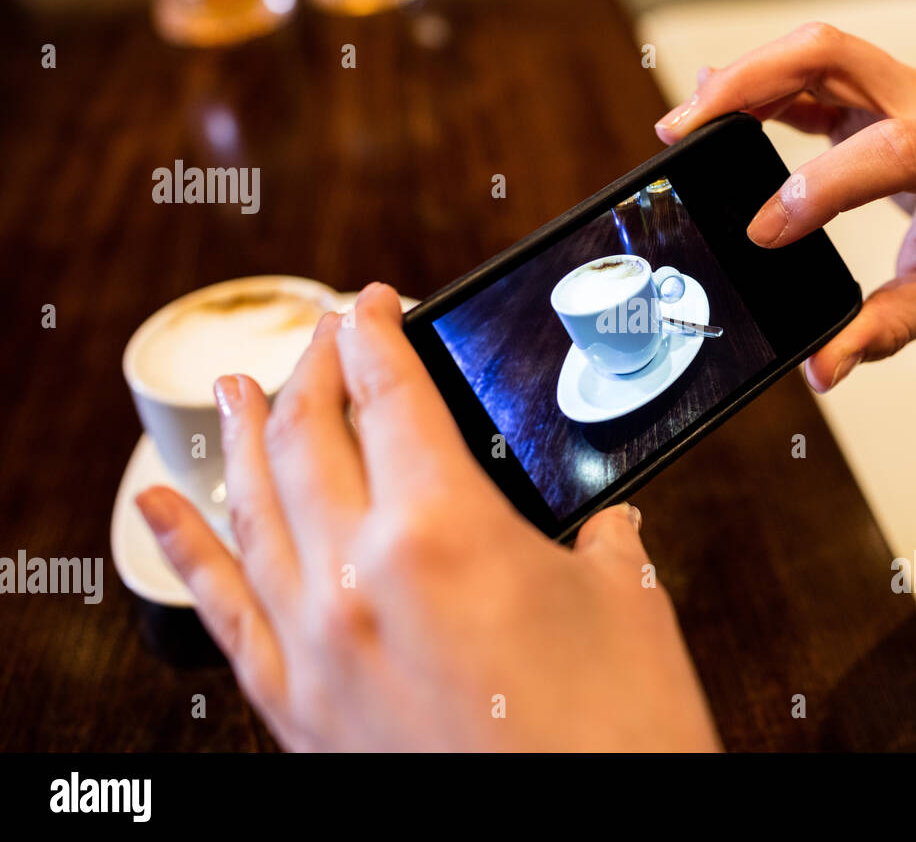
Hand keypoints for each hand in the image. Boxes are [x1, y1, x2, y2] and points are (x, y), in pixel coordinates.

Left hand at [135, 283, 718, 751]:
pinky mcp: (297, 707)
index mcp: (443, 532)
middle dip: (318, 367)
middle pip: (312, 434)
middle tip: (329, 333)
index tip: (375, 305)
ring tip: (242, 386)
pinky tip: (161, 506)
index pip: (390, 393)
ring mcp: (315, 646)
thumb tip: (603, 529)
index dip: (378, 333)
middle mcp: (358, 579)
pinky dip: (185, 548)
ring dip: (247, 433)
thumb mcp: (627, 606)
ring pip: (254, 505)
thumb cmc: (617, 736)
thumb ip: (603, 544)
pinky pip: (220, 608)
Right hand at [655, 22, 915, 390]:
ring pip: (812, 54)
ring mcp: (901, 93)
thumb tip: (821, 368)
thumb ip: (886, 330)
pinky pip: (809, 76)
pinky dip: (757, 91)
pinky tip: (715, 114)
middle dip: (749, 82)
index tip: (762, 235)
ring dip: (741, 80)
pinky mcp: (873, 101)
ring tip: (683, 126)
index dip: (821, 186)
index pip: (892, 150)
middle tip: (683, 129)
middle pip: (832, 55)